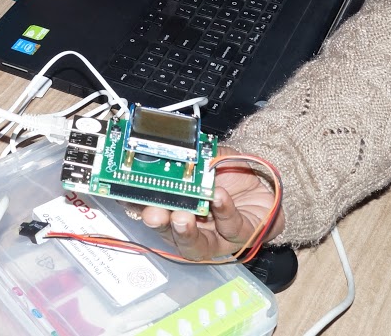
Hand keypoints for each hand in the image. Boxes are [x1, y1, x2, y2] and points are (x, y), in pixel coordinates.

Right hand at [134, 149, 283, 259]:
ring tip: (182, 216)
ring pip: (197, 247)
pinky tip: (220, 197)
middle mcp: (194, 229)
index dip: (136, 206)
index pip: (151, 210)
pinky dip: (224, 212)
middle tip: (155, 214)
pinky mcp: (243, 236)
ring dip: (186, 233)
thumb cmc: (230, 171)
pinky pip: (231, 228)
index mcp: (177, 209)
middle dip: (160, 225)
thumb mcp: (207, 156)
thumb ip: (190, 155)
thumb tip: (169, 142)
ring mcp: (217, 238)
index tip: (125, 195)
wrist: (265, 179)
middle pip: (170, 236)